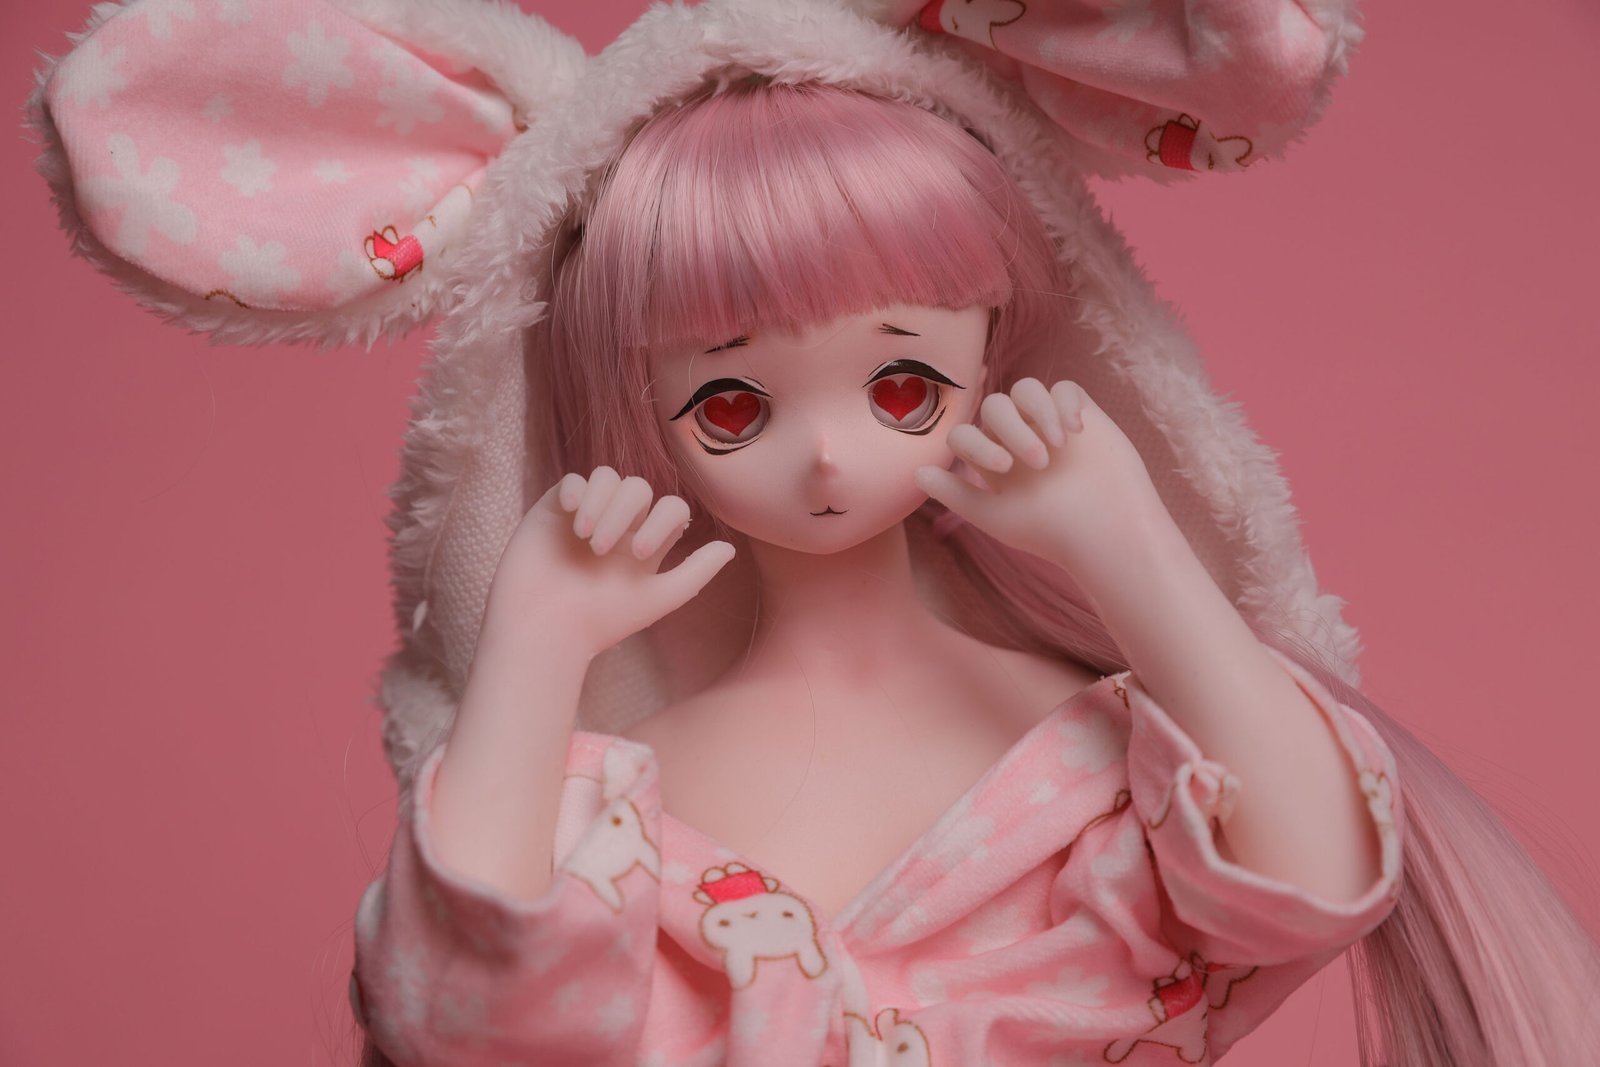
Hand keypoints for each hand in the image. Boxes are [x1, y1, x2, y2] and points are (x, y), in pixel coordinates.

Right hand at [482, 466, 736, 659]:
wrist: (543, 630)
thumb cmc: (600, 622)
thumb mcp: (656, 600)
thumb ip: (695, 573)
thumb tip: (730, 548)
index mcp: (646, 544)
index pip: (670, 507)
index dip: (663, 519)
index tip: (639, 554)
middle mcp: (619, 526)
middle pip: (639, 488)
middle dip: (625, 513)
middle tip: (603, 551)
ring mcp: (586, 515)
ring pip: (608, 477)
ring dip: (602, 503)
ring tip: (584, 537)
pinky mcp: (554, 511)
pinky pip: (573, 479)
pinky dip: (576, 489)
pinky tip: (568, 513)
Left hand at [913, 378, 1170, 569]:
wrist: (1107, 530)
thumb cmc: (1050, 531)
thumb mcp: (995, 516)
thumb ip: (955, 494)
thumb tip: (916, 471)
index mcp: (993, 461)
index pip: (966, 433)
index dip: (976, 443)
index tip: (1003, 468)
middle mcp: (1018, 439)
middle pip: (994, 406)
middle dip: (1011, 429)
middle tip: (1037, 463)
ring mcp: (1049, 424)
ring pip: (1026, 389)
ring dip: (1037, 411)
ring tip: (1058, 445)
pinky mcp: (1082, 415)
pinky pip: (1064, 387)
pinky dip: (1065, 402)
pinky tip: (1076, 432)